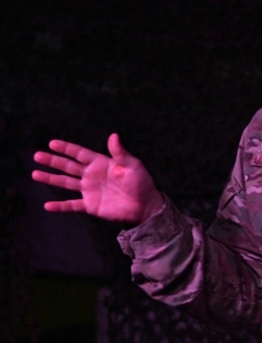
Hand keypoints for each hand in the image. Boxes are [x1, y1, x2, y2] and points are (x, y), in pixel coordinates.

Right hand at [31, 133, 162, 223]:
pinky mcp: (90, 205)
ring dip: (50, 179)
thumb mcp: (132, 166)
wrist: (145, 206)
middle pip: (68, 166)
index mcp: (100, 163)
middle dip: (52, 161)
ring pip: (65, 183)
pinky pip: (72, 205)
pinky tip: (47, 206)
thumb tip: (113, 136)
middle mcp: (91, 175)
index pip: (79, 153)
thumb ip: (120, 153)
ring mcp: (89, 190)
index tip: (52, 143)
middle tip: (37, 156)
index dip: (66, 148)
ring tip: (35, 174)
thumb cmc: (141, 183)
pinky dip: (60, 206)